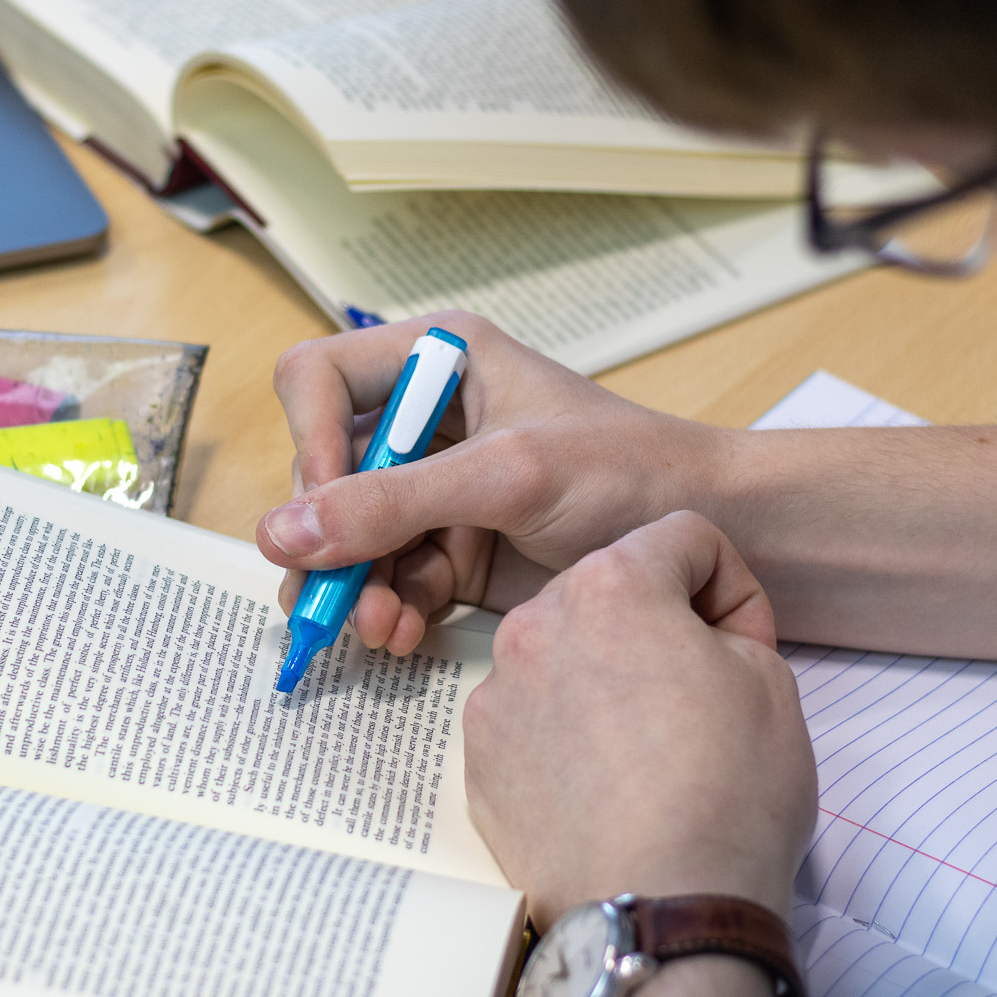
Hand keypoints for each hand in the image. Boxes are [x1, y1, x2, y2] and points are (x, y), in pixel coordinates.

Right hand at [258, 311, 722, 654]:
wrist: (714, 538)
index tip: (327, 508)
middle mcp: (424, 420)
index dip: (309, 443)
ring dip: (352, 586)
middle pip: (321, 472)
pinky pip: (388, 580)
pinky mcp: (452, 550)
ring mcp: (435, 490)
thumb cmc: (630, 472)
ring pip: (347, 537)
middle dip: (328, 537)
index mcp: (436, 361)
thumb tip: (282, 534)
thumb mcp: (506, 477)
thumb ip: (393, 504)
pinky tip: (402, 635)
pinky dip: (387, 610)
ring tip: (377, 629)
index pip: (318, 379)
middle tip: (332, 596)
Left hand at [463, 511, 815, 926]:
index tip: (744, 643)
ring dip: (604, 678)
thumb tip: (697, 635)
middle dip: (658, 626)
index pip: (682, 537)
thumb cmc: (726, 797)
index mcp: (613, 586)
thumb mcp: (771, 681)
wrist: (661, 908)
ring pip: (564, 655)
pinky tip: (605, 784)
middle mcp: (537, 624)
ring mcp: (498, 694)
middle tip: (701, 693)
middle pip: (610, 592)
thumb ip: (726, 625)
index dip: (731, 587)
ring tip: (649, 750)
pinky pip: (530, 717)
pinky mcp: (479, 757)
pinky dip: (565, 733)